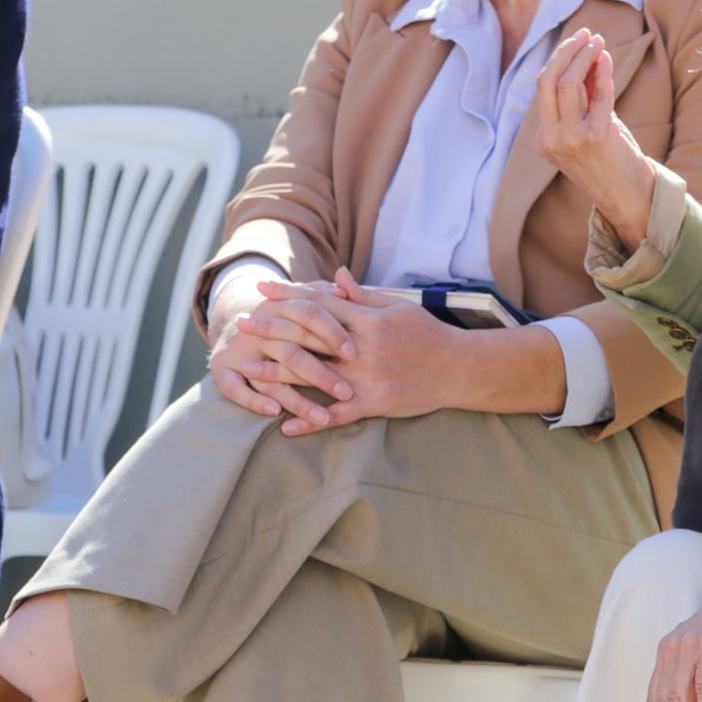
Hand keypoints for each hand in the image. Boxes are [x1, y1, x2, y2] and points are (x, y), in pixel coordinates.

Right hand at [208, 275, 356, 427]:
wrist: (234, 322)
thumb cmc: (282, 316)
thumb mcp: (298, 300)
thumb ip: (321, 296)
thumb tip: (345, 288)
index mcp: (278, 306)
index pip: (308, 314)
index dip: (331, 332)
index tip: (354, 354)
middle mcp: (257, 328)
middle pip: (291, 350)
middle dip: (321, 374)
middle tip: (346, 392)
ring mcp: (239, 350)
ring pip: (269, 378)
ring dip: (297, 400)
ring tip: (322, 418)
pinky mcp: (222, 369)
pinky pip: (235, 389)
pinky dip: (254, 401)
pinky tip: (276, 412)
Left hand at [243, 269, 461, 435]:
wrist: (458, 368)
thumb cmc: (427, 334)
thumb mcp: (397, 307)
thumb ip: (362, 296)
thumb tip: (335, 275)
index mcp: (366, 321)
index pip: (318, 304)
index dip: (288, 295)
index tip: (261, 289)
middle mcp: (361, 348)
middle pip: (308, 336)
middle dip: (273, 329)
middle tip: (243, 324)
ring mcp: (365, 379)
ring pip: (315, 376)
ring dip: (279, 374)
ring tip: (249, 370)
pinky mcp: (374, 404)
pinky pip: (337, 416)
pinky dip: (310, 422)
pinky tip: (285, 426)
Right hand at [536, 29, 658, 247]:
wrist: (628, 197)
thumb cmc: (610, 163)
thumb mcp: (588, 130)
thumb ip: (584, 98)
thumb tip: (589, 57)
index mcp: (544, 139)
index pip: (543, 88)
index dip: (560, 59)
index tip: (577, 42)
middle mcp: (552, 139)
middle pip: (548, 81)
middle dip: (566, 51)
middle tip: (585, 33)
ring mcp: (571, 139)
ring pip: (568, 84)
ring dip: (584, 57)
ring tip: (597, 41)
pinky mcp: (596, 138)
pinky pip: (598, 95)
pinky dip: (602, 73)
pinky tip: (606, 58)